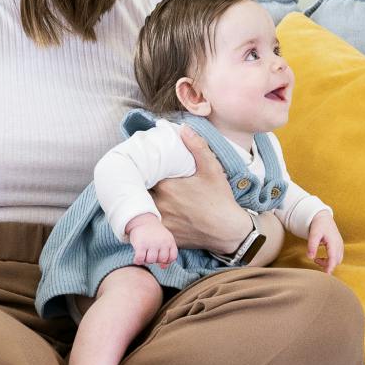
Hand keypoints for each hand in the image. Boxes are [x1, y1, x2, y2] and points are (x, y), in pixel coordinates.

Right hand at [125, 213, 177, 264]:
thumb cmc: (155, 235)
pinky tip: (137, 258)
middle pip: (161, 260)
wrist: (143, 221)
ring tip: (144, 254)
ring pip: (151, 260)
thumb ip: (168, 253)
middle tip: (151, 254)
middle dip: (156, 260)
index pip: (172, 258)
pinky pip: (140, 259)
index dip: (165, 260)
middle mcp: (162, 242)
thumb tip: (163, 267)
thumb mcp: (166, 240)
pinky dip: (138, 261)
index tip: (159, 256)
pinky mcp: (141, 244)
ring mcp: (152, 243)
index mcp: (170, 241)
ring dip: (146, 260)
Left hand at [147, 125, 249, 252]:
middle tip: (137, 181)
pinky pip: (148, 227)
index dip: (139, 170)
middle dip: (138, 186)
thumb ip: (197, 147)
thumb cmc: (219, 199)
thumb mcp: (212, 169)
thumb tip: (183, 129)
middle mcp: (159, 204)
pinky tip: (150, 215)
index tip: (139, 167)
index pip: (142, 174)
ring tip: (141, 197)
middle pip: (138, 192)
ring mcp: (160, 222)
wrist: (228, 231)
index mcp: (166, 186)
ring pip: (140, 210)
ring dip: (140, 203)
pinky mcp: (163, 235)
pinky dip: (147, 220)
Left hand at [305, 212, 345, 273]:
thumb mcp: (313, 234)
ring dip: (329, 263)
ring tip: (317, 260)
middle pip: (336, 260)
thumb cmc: (318, 225)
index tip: (326, 275)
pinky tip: (321, 258)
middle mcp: (339, 244)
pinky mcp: (338, 246)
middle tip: (316, 262)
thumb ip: (312, 245)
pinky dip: (330, 260)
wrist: (323, 217)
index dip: (330, 267)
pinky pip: (337, 256)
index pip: (333, 258)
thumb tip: (310, 257)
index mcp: (334, 242)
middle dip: (328, 265)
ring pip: (337, 259)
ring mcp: (340, 245)